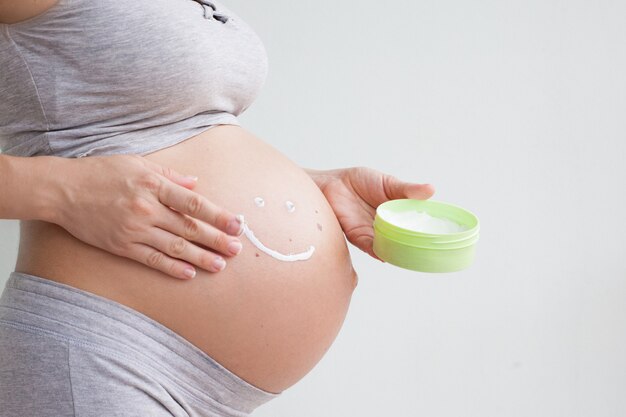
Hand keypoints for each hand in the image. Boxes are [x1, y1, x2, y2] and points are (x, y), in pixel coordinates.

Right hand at [49, 154, 243, 278]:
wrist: (62, 190)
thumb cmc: (101, 172)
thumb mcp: (137, 163)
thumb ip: (169, 175)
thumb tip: (196, 182)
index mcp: (153, 185)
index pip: (194, 203)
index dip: (218, 215)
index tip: (237, 224)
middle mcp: (146, 208)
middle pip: (189, 228)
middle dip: (216, 239)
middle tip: (237, 249)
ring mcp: (134, 229)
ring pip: (174, 247)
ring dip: (200, 257)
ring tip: (220, 265)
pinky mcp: (121, 246)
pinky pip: (152, 259)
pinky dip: (172, 267)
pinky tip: (189, 273)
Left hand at [305, 166, 434, 259]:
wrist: (330, 183)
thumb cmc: (358, 181)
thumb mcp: (388, 183)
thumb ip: (407, 190)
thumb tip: (431, 190)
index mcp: (395, 212)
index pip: (414, 225)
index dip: (426, 231)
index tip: (444, 237)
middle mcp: (386, 225)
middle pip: (404, 239)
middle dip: (416, 246)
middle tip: (433, 252)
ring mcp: (373, 232)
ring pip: (390, 245)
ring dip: (400, 250)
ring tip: (415, 256)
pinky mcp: (358, 235)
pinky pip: (371, 246)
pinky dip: (380, 251)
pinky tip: (389, 254)